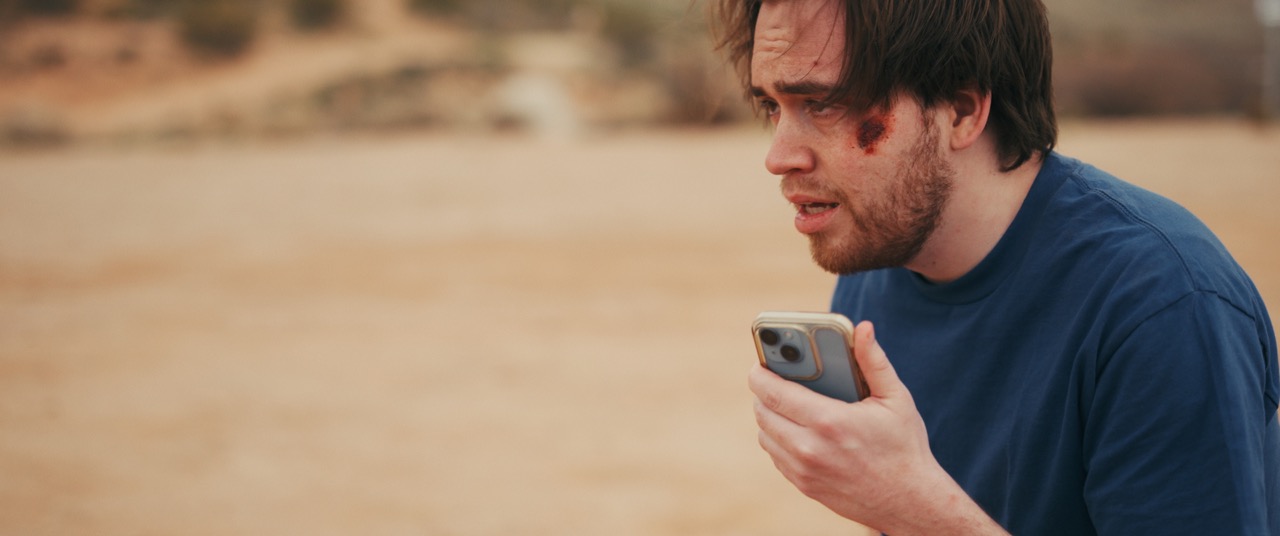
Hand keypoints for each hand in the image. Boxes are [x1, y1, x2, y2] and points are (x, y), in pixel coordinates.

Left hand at [749, 321, 1006, 534]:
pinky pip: (775, 456)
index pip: (774, 392)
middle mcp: (810, 448)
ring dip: (770, 416)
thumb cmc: (905, 446)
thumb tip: (863, 328)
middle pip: (763, 412)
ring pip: (765, 435)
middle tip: (776, 379)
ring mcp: (804, 470)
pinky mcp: (804, 486)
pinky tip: (796, 428)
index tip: (759, 363)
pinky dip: (778, 439)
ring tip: (787, 403)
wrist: (910, 501)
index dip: (760, 373)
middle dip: (765, 392)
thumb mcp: (895, 399)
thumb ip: (874, 361)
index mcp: (829, 421)